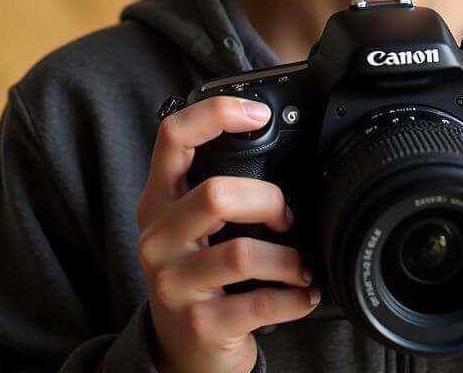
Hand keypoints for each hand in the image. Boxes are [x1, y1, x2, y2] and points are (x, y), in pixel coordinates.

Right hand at [136, 96, 320, 372]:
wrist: (182, 353)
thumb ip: (216, 184)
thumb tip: (270, 133)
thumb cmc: (200, 275)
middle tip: (287, 217)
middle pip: (216, 194)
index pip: (172, 136)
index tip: (258, 114)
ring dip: (288, 258)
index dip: (215, 114)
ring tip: (300, 265)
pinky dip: (294, 297)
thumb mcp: (193, 226)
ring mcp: (174, 284)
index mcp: (158, 201)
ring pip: (242, 252)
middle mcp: (158, 238)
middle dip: (268, 200)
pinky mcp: (199, 325)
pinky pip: (259, 304)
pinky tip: (303, 294)